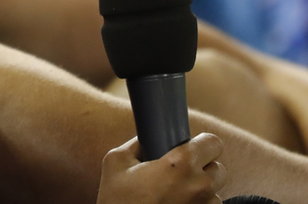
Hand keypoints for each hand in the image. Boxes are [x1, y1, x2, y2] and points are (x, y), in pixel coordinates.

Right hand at [96, 133, 226, 203]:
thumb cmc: (117, 198)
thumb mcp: (116, 160)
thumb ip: (136, 144)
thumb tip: (148, 138)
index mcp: (180, 164)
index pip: (213, 143)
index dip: (203, 143)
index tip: (190, 147)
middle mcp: (199, 186)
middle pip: (220, 169)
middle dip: (204, 167)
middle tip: (181, 170)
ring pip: (216, 193)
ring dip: (202, 190)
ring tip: (178, 191)